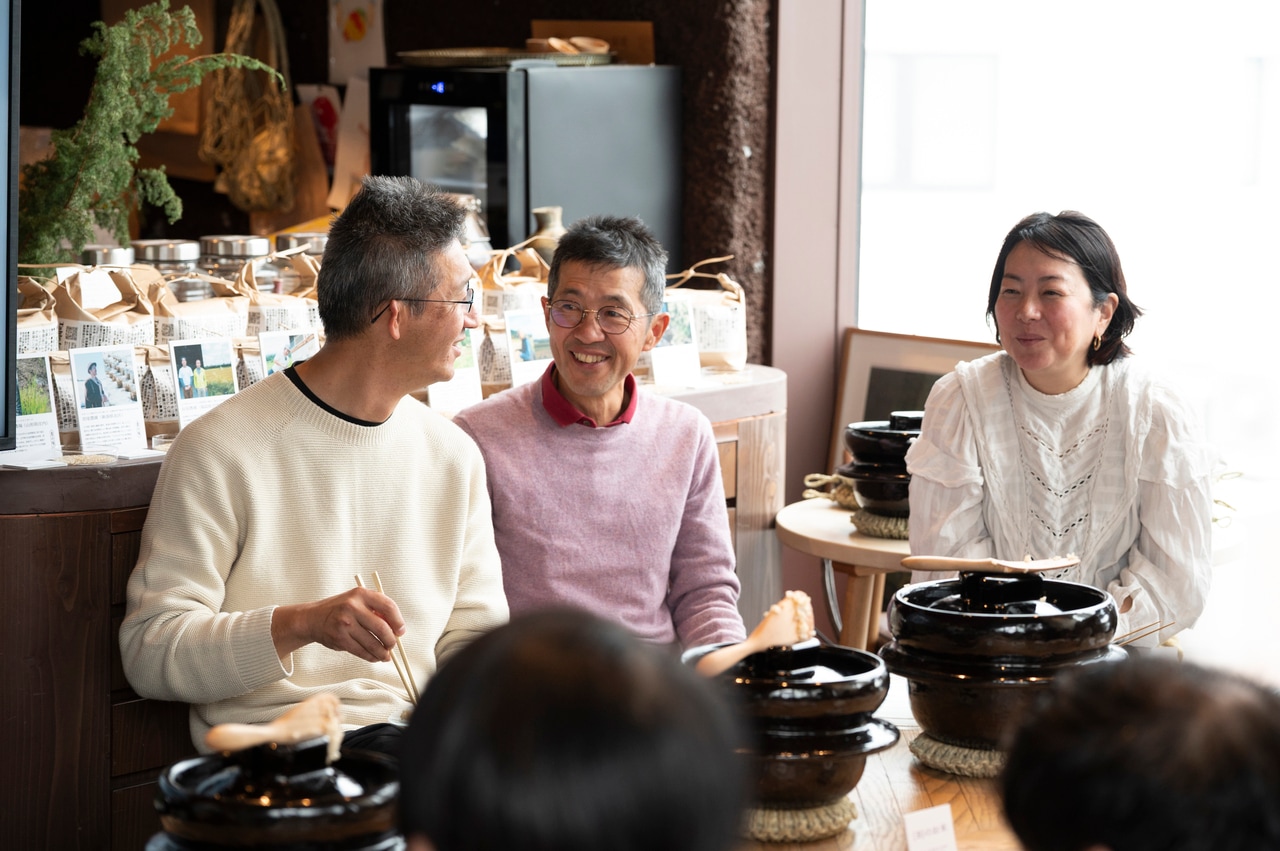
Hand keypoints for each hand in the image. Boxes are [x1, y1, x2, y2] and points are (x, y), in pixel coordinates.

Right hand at [271, 587, 405, 661]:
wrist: (312, 618)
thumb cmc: (339, 609)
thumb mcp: (356, 600)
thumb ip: (375, 609)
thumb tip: (396, 628)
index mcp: (361, 594)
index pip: (388, 606)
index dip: (398, 621)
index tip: (401, 630)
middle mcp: (352, 607)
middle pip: (382, 627)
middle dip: (391, 640)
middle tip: (393, 645)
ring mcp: (345, 623)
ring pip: (372, 643)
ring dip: (382, 652)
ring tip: (386, 655)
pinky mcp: (340, 638)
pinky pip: (361, 651)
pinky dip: (371, 657)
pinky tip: (374, 657)